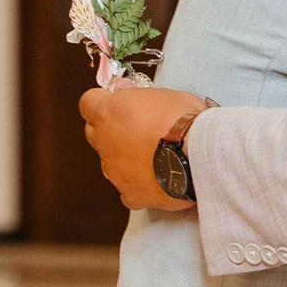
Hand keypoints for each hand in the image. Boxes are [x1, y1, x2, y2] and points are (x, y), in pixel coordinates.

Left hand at [79, 85, 204, 209]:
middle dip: (109, 128)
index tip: (115, 100)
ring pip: (109, 162)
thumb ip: (138, 96)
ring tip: (150, 154)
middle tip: (134, 125)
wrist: (199, 155)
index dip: (101, 100)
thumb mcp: (163, 94)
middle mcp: (105, 142)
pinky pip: (127, 189)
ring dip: (122, 157)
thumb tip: (125, 93)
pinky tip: (155, 178)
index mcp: (109, 113)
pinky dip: (137, 184)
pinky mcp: (130, 193)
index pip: (88, 102)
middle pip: (93, 132)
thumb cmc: (183, 120)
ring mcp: (115, 170)